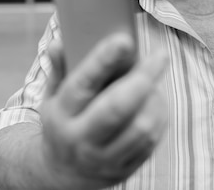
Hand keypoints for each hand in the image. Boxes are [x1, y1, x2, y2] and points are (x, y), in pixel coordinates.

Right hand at [39, 33, 168, 189]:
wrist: (62, 174)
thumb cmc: (62, 121)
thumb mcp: (52, 97)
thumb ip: (59, 69)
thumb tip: (59, 44)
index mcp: (60, 115)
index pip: (82, 85)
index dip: (103, 61)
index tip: (124, 40)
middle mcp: (80, 139)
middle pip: (116, 108)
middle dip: (142, 78)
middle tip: (160, 55)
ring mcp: (103, 158)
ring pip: (139, 127)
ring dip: (155, 98)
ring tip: (156, 80)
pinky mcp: (123, 169)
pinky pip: (150, 142)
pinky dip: (159, 117)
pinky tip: (157, 100)